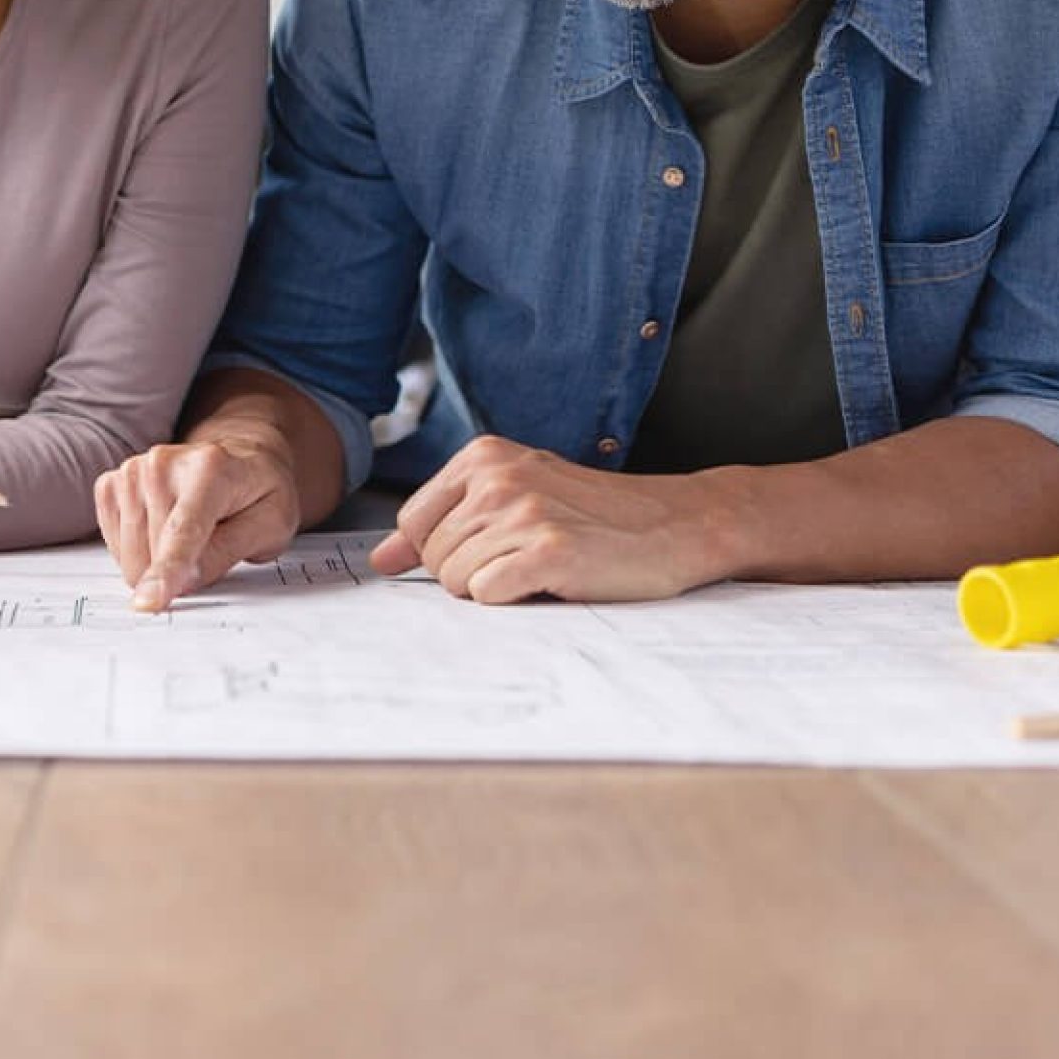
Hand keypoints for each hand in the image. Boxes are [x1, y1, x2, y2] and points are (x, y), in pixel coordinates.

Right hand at [97, 432, 302, 610]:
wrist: (239, 460)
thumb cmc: (258, 492)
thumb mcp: (270, 526)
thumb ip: (227, 552)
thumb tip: (184, 582)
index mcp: (210, 470)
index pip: (183, 532)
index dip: (167, 570)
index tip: (149, 602)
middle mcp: (163, 464)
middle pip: (153, 553)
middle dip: (178, 572)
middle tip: (208, 546)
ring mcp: (132, 472)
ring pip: (130, 556)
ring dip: (156, 563)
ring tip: (188, 535)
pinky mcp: (111, 485)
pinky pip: (114, 546)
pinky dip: (138, 553)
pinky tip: (162, 533)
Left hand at [366, 437, 735, 604]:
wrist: (678, 524)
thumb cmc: (595, 516)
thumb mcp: (516, 499)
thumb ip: (444, 523)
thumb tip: (381, 562)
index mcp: (484, 456)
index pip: (414, 523)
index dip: (444, 552)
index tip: (490, 552)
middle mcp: (498, 476)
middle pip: (433, 557)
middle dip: (471, 573)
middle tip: (527, 560)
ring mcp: (524, 511)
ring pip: (456, 582)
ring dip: (496, 589)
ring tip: (543, 569)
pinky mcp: (549, 551)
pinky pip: (487, 595)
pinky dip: (514, 601)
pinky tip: (551, 582)